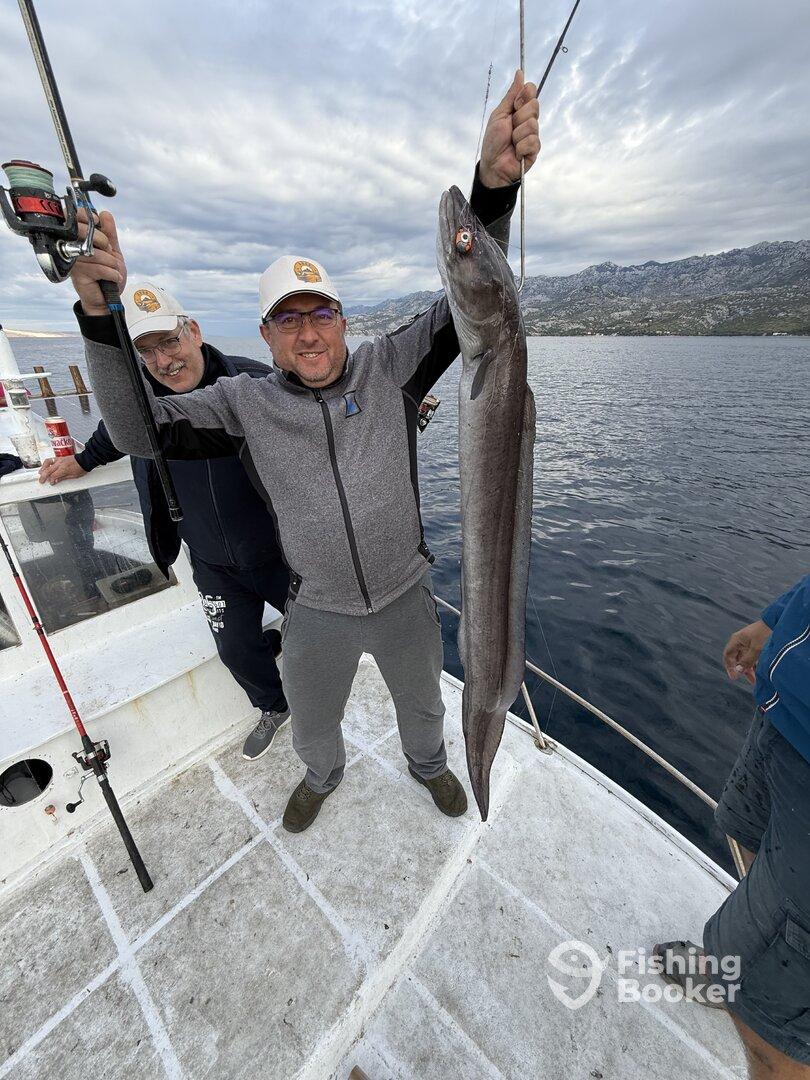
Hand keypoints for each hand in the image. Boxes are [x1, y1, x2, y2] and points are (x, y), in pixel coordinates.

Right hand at [38, 455, 86, 485]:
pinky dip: (47, 463)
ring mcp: (59, 460)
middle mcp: (60, 463)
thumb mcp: (73, 476)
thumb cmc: (81, 468)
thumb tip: (55, 481)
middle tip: (41, 480)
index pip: (53, 476)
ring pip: (47, 463)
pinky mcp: (60, 457)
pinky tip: (46, 466)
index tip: (51, 483)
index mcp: (63, 469)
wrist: (85, 460)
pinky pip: (51, 459)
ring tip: (40, 473)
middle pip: (48, 470)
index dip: (51, 480)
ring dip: (43, 468)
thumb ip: (62, 478)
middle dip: (43, 476)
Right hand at [69, 210, 126, 315]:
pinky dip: (112, 274)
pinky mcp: (77, 273)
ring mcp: (72, 259)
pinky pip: (99, 268)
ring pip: (96, 253)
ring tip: (114, 271)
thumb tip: (104, 213)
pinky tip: (113, 279)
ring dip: (112, 264)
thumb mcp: (113, 252)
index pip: (78, 218)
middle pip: (86, 232)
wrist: (108, 299)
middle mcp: (72, 246)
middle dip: (105, 243)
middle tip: (110, 254)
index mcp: (79, 238)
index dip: (90, 219)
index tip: (99, 224)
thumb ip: (109, 233)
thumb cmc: (108, 274)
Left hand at [480, 69, 540, 187]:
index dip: (524, 96)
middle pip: (534, 106)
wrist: (492, 165)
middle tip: (510, 128)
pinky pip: (532, 141)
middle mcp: (529, 120)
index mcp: (520, 110)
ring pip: (532, 125)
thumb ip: (511, 95)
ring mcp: (533, 135)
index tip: (514, 106)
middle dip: (519, 117)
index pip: (531, 91)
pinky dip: (520, 147)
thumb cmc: (493, 141)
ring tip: (511, 143)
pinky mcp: (535, 150)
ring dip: (517, 135)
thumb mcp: (499, 114)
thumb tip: (520, 73)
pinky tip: (516, 153)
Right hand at [723, 620, 770, 683]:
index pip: (728, 655)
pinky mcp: (756, 645)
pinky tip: (760, 671)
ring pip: (745, 659)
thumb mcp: (756, 649)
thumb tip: (738, 670)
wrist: (778, 623)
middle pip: (737, 659)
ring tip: (757, 678)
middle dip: (742, 670)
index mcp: (736, 640)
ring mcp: (748, 643)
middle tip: (750, 680)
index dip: (730, 667)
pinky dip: (755, 664)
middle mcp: (740, 642)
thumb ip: (747, 660)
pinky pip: (752, 657)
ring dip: (750, 668)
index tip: (735, 677)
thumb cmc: (765, 633)